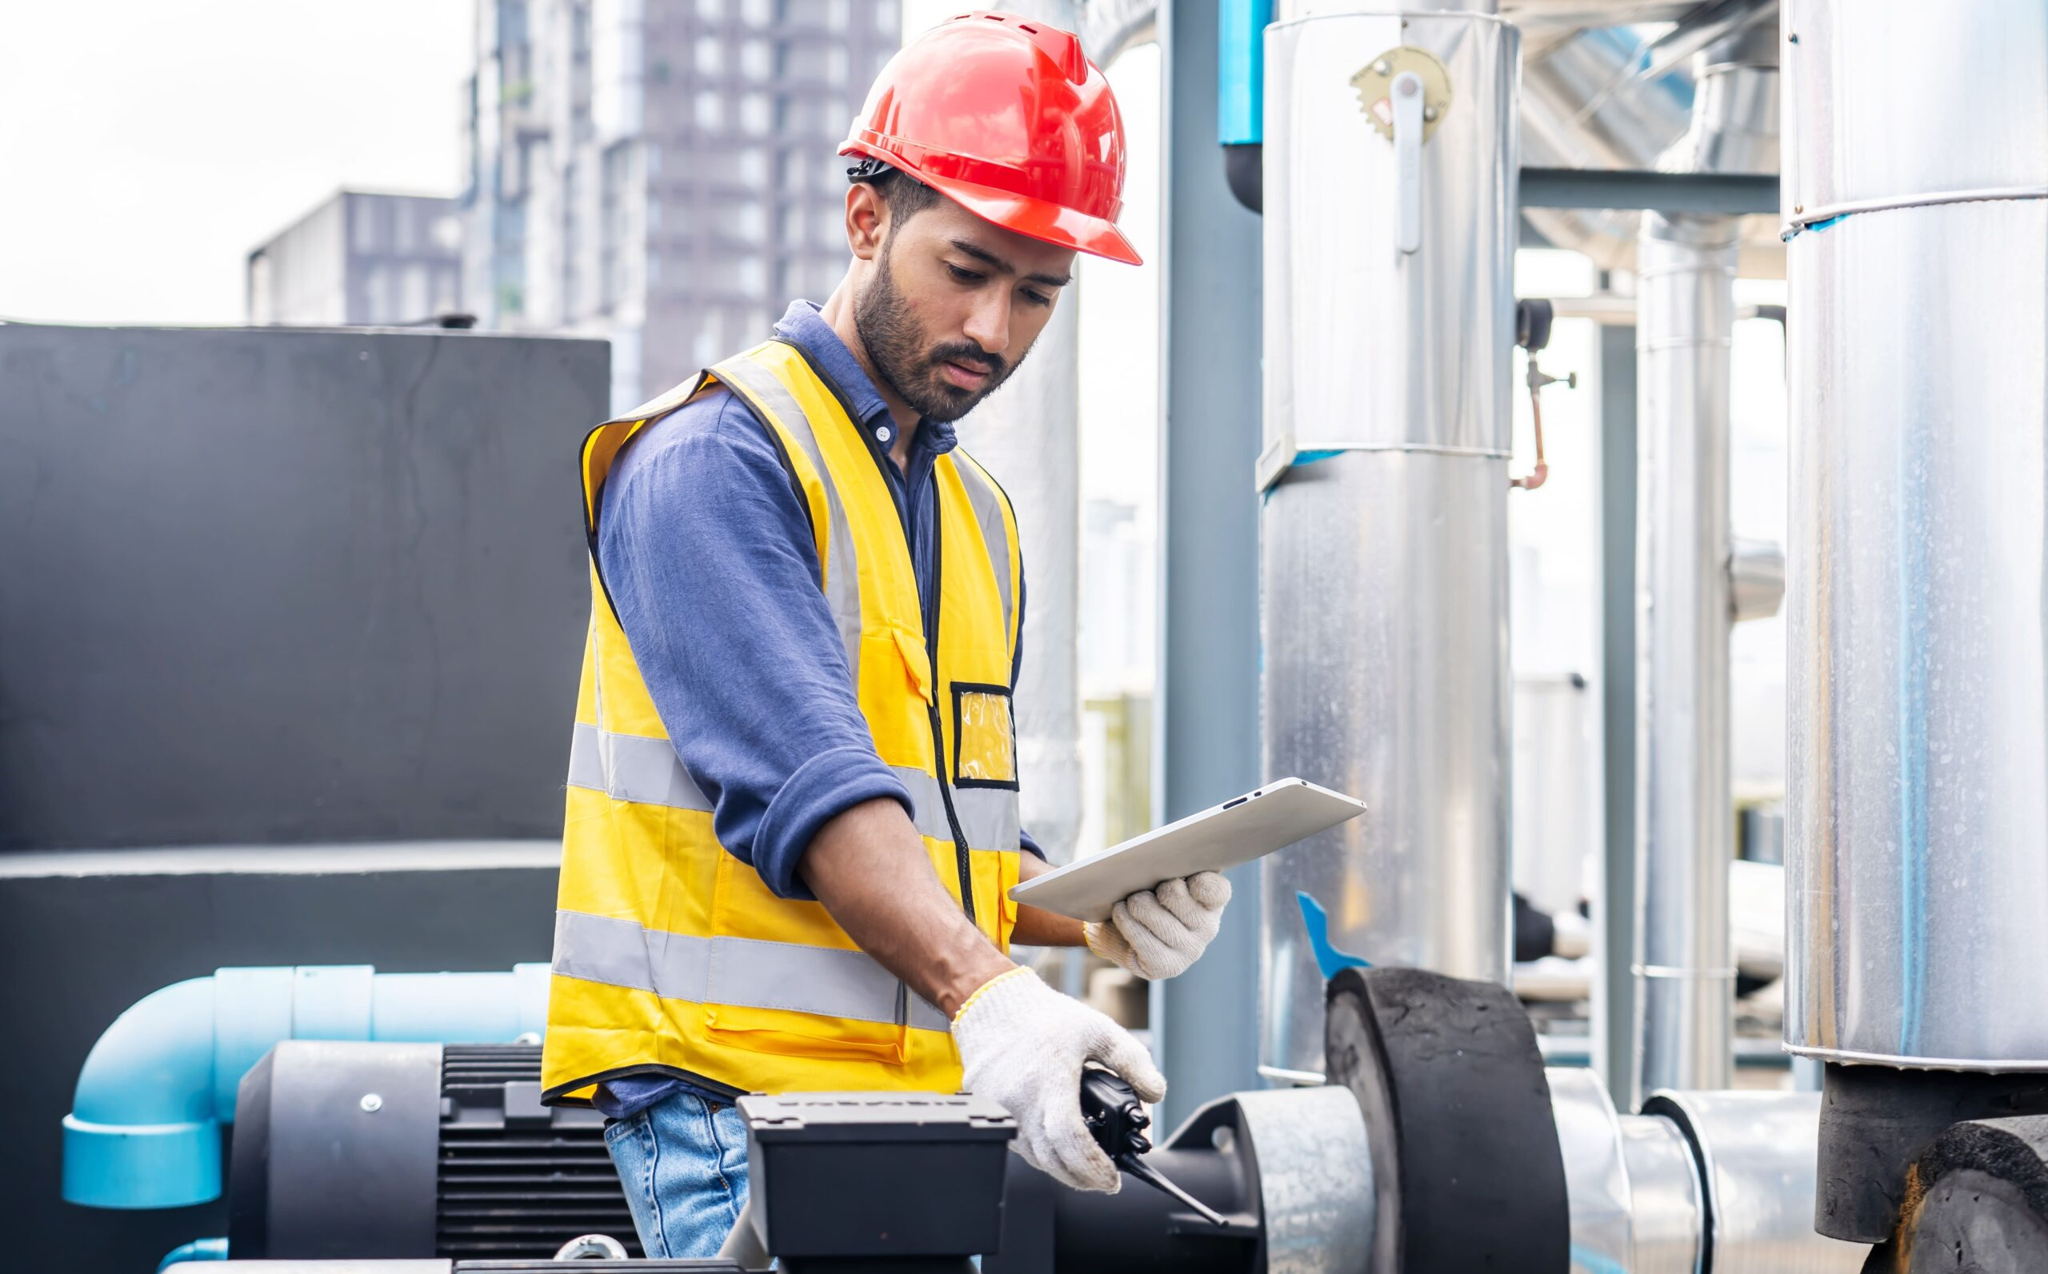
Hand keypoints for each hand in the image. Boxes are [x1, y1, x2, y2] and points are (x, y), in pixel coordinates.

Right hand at [951, 967, 1166, 1191]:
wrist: (992, 1002)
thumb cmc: (1044, 1017)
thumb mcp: (1099, 1031)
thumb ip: (1132, 1062)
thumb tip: (1155, 1094)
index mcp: (1050, 1082)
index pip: (1071, 1141)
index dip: (1093, 1168)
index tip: (1112, 1179)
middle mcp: (1020, 1101)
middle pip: (1051, 1160)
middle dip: (1082, 1178)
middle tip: (1104, 1181)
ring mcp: (998, 1108)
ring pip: (1032, 1156)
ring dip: (1060, 1167)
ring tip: (1085, 1165)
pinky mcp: (986, 1109)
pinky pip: (1015, 1141)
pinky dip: (1039, 1150)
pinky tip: (1056, 1144)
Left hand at [1083, 872, 1231, 979]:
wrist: (1122, 931)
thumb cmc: (1146, 895)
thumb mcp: (1160, 876)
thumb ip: (1167, 865)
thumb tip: (1150, 862)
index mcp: (1212, 901)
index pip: (1215, 889)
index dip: (1197, 881)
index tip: (1180, 875)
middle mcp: (1208, 928)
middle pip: (1174, 894)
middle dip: (1151, 887)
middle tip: (1144, 889)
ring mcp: (1190, 950)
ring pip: (1152, 914)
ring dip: (1134, 904)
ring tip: (1129, 902)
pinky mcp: (1167, 967)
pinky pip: (1141, 938)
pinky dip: (1126, 921)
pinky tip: (1121, 913)